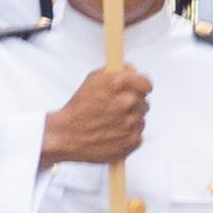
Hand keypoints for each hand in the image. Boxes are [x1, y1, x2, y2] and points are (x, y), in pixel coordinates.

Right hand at [38, 64, 152, 171]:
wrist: (66, 135)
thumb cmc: (78, 109)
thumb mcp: (93, 79)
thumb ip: (117, 71)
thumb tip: (134, 70)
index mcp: (118, 83)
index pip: (146, 82)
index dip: (142, 85)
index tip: (140, 89)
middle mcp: (126, 102)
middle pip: (144, 102)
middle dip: (133, 104)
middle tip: (116, 109)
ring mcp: (130, 123)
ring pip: (140, 118)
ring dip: (130, 119)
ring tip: (111, 122)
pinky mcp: (131, 141)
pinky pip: (138, 135)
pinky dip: (128, 135)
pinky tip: (113, 133)